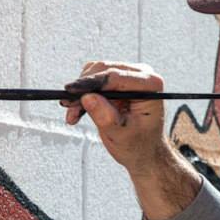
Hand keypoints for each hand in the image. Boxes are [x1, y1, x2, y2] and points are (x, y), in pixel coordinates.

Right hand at [62, 62, 171, 177]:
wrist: (142, 150)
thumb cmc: (138, 145)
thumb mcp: (121, 135)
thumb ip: (105, 116)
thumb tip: (88, 97)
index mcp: (151, 85)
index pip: (116, 77)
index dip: (91, 83)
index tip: (70, 91)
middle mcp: (143, 74)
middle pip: (104, 70)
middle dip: (83, 88)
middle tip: (68, 107)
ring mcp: (130, 74)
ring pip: (95, 71)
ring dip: (80, 91)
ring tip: (74, 114)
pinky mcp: (118, 78)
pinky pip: (93, 78)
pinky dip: (82, 93)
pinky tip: (78, 110)